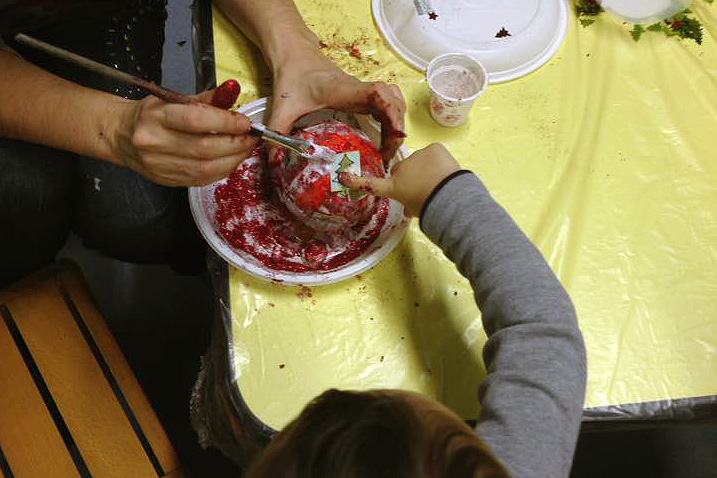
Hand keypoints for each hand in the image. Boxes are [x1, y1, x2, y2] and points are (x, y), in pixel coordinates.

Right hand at [110, 81, 257, 185]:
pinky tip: (231, 159)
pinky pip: (203, 179)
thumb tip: (234, 90)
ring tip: (245, 148)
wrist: (121, 136)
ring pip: (206, 168)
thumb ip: (206, 99)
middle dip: (235, 143)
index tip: (245, 122)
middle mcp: (156, 143)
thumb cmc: (151, 115)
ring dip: (233, 159)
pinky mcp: (169, 181)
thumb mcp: (173, 98)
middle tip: (251, 137)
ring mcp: (161, 166)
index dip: (226, 122)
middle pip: (204, 148)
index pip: (195, 120)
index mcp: (156, 117)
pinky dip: (223, 169)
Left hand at [266, 49, 405, 163]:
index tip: (396, 135)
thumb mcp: (282, 107)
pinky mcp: (362, 95)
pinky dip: (391, 121)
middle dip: (397, 127)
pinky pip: (386, 105)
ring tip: (387, 148)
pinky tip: (383, 138)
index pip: (377, 94)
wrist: (294, 55)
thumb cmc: (292, 77)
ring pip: (393, 102)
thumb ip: (277, 132)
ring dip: (397, 124)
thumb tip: (273, 159)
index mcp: (344, 90)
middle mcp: (359, 89)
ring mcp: (363, 91)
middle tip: (387, 153)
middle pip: (393, 101)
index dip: (392, 112)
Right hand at [340, 143, 460, 216]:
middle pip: (402, 170)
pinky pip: (434, 153)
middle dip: (411, 176)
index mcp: (394, 187)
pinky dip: (439, 160)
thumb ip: (409, 207)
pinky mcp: (432, 148)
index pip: (372, 185)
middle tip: (424, 188)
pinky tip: (446, 171)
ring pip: (420, 161)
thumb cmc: (429, 207)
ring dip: (426, 168)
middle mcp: (402, 169)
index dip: (357, 181)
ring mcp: (417, 156)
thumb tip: (407, 211)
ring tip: (439, 181)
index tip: (344, 177)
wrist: (448, 196)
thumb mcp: (415, 211)